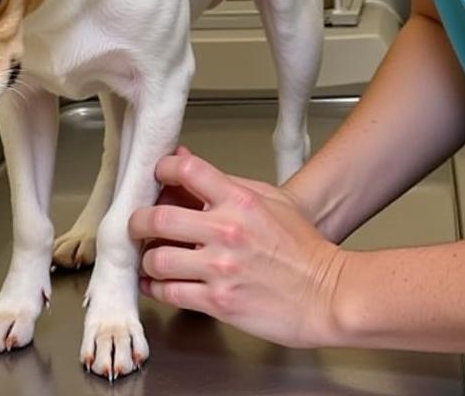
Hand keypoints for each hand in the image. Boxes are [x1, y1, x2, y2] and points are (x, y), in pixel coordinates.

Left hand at [128, 148, 346, 348]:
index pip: (187, 171)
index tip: (157, 177)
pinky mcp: (218, 302)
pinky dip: (156, 287)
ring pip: (158, 258)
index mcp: (240, 201)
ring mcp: (220, 268)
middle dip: (139, 220)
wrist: (327, 294)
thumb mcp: (271, 201)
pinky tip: (157, 282)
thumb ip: (227, 183)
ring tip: (151, 256)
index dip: (163, 170)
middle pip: (159, 217)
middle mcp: (226, 231)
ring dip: (148, 258)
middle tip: (137, 224)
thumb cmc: (304, 249)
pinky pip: (171, 292)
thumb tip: (189, 161)